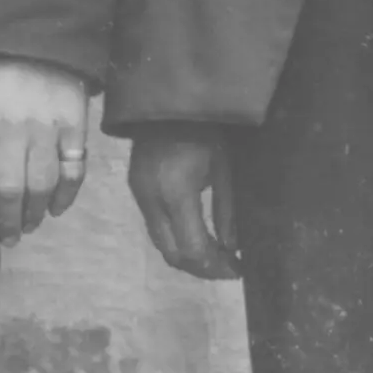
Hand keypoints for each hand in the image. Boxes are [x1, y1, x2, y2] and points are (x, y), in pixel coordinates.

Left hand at [0, 60, 89, 244]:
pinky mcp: (76, 125)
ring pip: (42, 184)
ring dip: (35, 213)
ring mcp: (48, 128)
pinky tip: (57, 209)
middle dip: (7, 222)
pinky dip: (67, 195)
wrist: (37, 36)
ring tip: (29, 227)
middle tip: (8, 239)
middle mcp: (14, 129)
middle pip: (9, 189)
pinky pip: (74, 169)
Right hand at [128, 127, 240, 280]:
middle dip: (201, 268)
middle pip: (172, 254)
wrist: (167, 102)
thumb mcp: (224, 169)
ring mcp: (140, 197)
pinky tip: (197, 237)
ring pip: (161, 244)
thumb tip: (232, 248)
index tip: (237, 271)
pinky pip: (155, 228)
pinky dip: (176, 240)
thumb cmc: (204, 130)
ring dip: (187, 257)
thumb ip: (226, 211)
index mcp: (176, 193)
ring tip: (215, 256)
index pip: (193, 248)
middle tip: (227, 269)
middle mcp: (152, 201)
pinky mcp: (136, 191)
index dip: (216, 267)